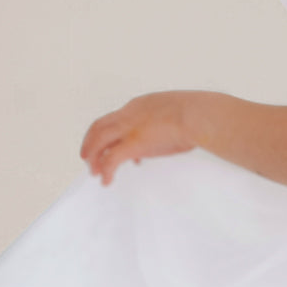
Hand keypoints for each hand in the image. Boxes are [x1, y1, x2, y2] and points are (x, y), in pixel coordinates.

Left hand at [80, 90, 198, 185]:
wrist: (198, 116)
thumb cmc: (197, 114)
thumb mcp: (178, 112)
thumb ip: (169, 122)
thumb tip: (177, 132)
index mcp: (140, 104)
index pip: (116, 117)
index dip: (110, 132)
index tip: (112, 145)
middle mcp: (129, 114)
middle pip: (98, 127)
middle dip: (90, 143)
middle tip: (88, 158)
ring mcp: (129, 129)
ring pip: (98, 142)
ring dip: (93, 158)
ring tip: (94, 172)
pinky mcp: (132, 145)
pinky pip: (111, 160)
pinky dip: (106, 171)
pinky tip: (107, 181)